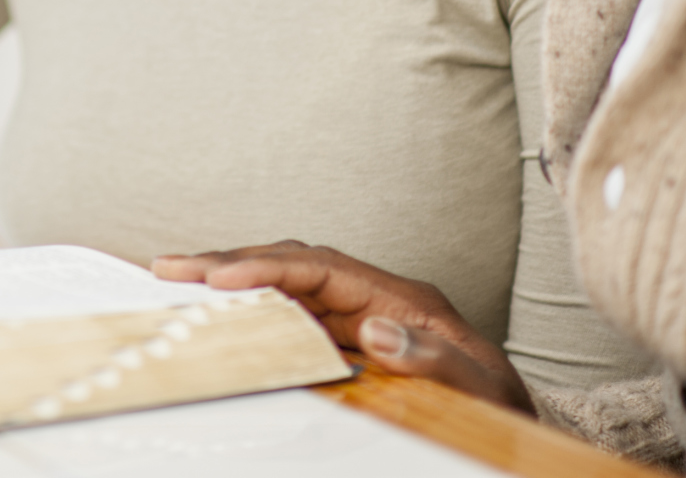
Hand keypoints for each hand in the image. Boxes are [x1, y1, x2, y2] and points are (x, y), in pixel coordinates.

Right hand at [151, 240, 533, 413]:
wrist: (514, 424)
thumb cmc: (500, 409)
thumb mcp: (482, 391)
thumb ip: (434, 361)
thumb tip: (375, 331)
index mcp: (403, 300)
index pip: (321, 270)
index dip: (268, 268)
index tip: (221, 278)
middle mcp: (376, 298)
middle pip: (293, 264)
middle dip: (232, 262)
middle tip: (171, 268)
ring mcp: (362, 316)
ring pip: (287, 285)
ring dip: (234, 279)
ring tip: (178, 279)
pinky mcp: (352, 340)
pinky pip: (293, 315)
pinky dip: (253, 309)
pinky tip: (220, 313)